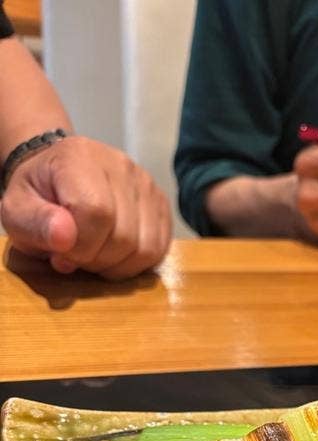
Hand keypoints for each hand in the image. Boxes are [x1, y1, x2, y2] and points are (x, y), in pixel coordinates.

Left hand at [0, 136, 170, 278]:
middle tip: (77, 255)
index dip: (80, 247)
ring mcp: (146, 184)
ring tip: (96, 254)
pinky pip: (160, 249)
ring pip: (146, 248)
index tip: (61, 252)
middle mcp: (121, 166)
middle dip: (97, 260)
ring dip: (118, 265)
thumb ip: (35, 224)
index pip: (97, 213)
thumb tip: (65, 238)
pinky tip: (115, 254)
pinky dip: (136, 263)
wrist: (59, 173)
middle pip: (124, 237)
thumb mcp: (17, 210)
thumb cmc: (38, 194)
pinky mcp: (161, 203)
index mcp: (80, 158)